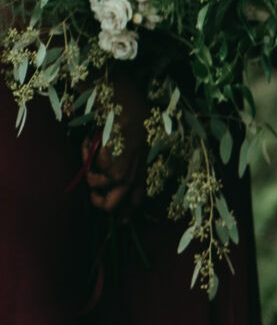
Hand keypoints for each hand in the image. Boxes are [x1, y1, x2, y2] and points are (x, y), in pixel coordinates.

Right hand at [84, 85, 144, 212]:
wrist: (128, 104)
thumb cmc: (130, 116)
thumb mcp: (134, 140)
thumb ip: (127, 159)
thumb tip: (110, 179)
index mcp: (142, 164)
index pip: (138, 197)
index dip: (129, 212)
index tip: (122, 221)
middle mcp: (135, 171)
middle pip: (113, 205)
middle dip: (98, 202)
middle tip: (91, 188)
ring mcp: (125, 169)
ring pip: (97, 187)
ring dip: (88, 172)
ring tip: (91, 152)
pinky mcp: (114, 164)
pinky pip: (91, 170)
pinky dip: (85, 155)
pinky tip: (89, 141)